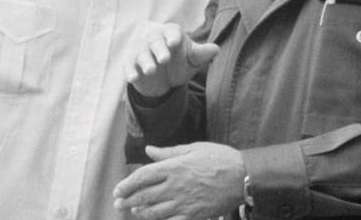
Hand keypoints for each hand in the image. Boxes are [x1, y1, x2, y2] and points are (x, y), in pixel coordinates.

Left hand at [113, 142, 245, 219]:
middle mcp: (175, 186)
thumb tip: (148, 150)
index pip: (142, 177)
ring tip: (133, 210)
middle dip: (127, 200)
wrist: (242, 177)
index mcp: (174, 167)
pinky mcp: (193, 215)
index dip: (127, 184)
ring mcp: (184, 203)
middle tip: (118, 203)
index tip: (118, 190)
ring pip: (154, 212)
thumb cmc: (219, 158)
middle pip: (144, 196)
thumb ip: (168, 152)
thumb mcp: (193, 148)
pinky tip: (154, 218)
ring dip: (140, 212)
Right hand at [125, 22, 218, 97]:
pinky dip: (130, 71)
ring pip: (140, 52)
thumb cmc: (179, 62)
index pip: (172, 31)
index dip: (173, 36)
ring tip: (151, 70)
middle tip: (164, 59)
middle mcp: (153, 37)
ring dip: (145, 60)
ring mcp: (140, 49)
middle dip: (159, 49)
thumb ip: (200, 54)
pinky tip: (133, 78)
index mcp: (170, 33)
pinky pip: (128, 65)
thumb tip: (215, 49)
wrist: (163, 76)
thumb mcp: (191, 60)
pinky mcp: (130, 62)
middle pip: (154, 40)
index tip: (175, 42)